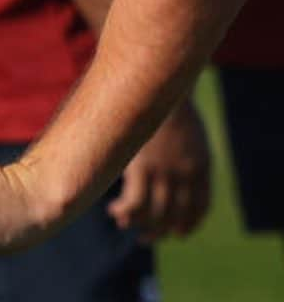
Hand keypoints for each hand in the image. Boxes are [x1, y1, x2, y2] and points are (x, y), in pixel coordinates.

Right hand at [106, 99, 209, 242]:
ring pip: (154, 213)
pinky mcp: (140, 168)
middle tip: (147, 236)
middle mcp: (185, 175)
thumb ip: (183, 149)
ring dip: (140, 224)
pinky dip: (125, 211)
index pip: (200, 208)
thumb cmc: (166, 100)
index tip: (176, 232)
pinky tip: (115, 211)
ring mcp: (163, 173)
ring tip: (124, 223)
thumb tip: (170, 161)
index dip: (188, 224)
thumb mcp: (185, 127)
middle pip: (175, 215)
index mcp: (201, 166)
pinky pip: (134, 203)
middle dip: (161, 230)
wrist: (154, 81)